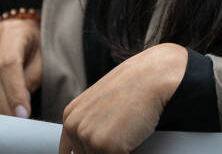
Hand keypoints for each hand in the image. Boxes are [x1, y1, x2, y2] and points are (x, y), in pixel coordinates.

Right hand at [0, 19, 40, 116]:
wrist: (14, 36)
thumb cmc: (32, 50)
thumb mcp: (40, 59)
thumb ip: (30, 80)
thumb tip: (18, 109)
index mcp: (9, 31)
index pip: (8, 64)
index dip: (15, 92)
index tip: (23, 115)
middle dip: (2, 106)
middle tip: (13, 124)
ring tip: (1, 126)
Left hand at [59, 43, 186, 153]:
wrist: (152, 76)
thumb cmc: (132, 86)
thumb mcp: (101, 102)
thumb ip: (90, 123)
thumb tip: (91, 143)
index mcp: (70, 117)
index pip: (69, 152)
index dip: (86, 152)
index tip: (98, 148)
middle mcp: (75, 127)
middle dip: (103, 150)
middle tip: (120, 132)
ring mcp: (89, 137)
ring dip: (115, 151)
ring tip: (127, 130)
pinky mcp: (107, 147)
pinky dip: (127, 152)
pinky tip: (133, 134)